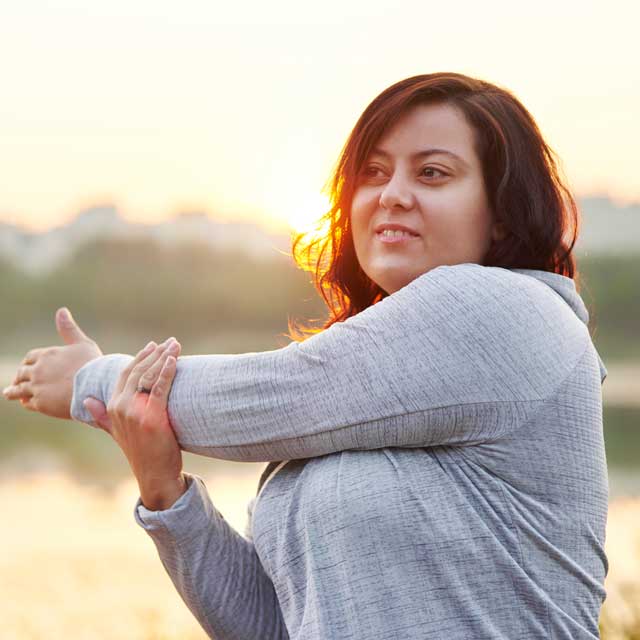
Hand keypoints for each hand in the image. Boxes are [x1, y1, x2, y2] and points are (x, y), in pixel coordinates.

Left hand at [2, 308, 102, 418]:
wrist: (95, 387)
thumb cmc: (92, 365)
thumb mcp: (82, 343)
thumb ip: (68, 328)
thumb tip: (62, 310)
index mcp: (47, 354)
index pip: (30, 358)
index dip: (28, 363)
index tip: (27, 366)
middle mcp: (38, 370)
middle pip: (22, 373)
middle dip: (19, 376)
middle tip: (17, 381)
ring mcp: (37, 387)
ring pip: (18, 389)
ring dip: (13, 391)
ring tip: (9, 393)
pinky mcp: (40, 403)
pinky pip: (27, 402)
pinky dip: (24, 401)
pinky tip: (24, 402)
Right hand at [83, 338, 186, 510]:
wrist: (154, 474)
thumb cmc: (141, 452)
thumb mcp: (117, 432)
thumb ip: (101, 416)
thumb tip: (87, 401)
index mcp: (112, 407)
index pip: (125, 374)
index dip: (140, 357)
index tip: (154, 345)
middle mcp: (120, 406)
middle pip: (138, 371)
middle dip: (155, 353)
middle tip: (170, 341)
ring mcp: (134, 411)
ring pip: (148, 375)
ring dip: (164, 356)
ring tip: (175, 344)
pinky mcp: (151, 416)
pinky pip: (159, 387)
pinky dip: (167, 371)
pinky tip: (174, 359)